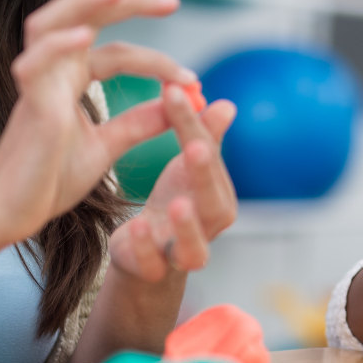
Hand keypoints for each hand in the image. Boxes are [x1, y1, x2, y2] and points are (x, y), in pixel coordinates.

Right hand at [0, 0, 194, 247]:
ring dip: (84, 3)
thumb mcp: (107, 147)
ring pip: (50, 23)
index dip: (157, 62)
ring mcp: (36, 85)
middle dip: (127, 3)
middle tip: (171, 1)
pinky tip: (85, 36)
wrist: (11, 215)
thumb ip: (139, 123)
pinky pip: (35, 64)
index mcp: (70, 81)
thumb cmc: (48, 181)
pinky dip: (59, 45)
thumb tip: (178, 103)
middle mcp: (52, 73)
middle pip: (84, 17)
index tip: (193, 80)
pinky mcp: (28, 106)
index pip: (117, 52)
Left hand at [108, 85, 237, 281]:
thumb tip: (226, 104)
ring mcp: (185, 252)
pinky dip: (147, 247)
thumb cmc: (175, 202)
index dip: (194, 125)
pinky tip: (136, 225)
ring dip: (186, 225)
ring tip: (176, 203)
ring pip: (195, 246)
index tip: (174, 92)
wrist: (149, 254)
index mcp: (220, 196)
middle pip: (214, 202)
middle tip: (194, 146)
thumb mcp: (187, 169)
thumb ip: (203, 137)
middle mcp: (210, 226)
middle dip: (205, 175)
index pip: (208, 156)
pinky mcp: (155, 271)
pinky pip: (154, 264)